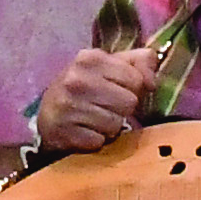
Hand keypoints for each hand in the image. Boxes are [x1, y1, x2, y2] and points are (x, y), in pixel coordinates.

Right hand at [31, 44, 159, 159]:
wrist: (48, 114)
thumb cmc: (85, 88)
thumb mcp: (109, 66)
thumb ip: (139, 62)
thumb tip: (152, 81)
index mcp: (90, 58)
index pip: (136, 79)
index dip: (132, 88)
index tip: (117, 90)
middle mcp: (76, 79)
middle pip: (129, 103)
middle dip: (121, 109)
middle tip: (105, 106)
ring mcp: (68, 106)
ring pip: (115, 124)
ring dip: (109, 127)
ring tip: (94, 119)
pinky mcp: (64, 131)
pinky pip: (99, 141)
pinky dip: (95, 140)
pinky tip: (85, 131)